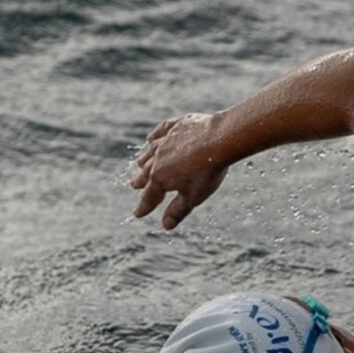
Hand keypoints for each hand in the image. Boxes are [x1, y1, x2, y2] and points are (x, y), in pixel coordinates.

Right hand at [130, 113, 227, 229]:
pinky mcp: (176, 126)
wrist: (219, 139)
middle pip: (145, 172)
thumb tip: (166, 226)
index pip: (149, 197)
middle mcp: (158, 159)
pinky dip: (155, 136)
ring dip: (144, 159)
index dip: (143, 207)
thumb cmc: (207, 171)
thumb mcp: (194, 196)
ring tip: (140, 164)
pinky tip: (151, 138)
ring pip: (150, 152)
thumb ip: (178, 211)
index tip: (137, 213)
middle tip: (134, 185)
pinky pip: (161, 131)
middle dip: (140, 181)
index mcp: (160, 178)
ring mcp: (166, 141)